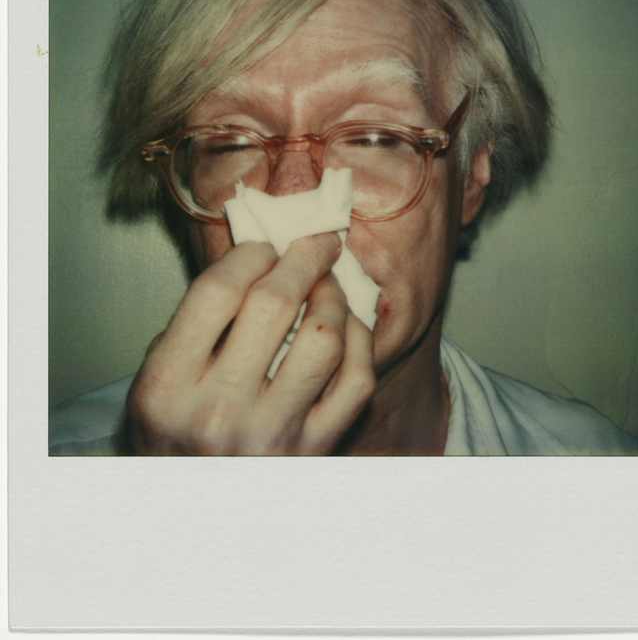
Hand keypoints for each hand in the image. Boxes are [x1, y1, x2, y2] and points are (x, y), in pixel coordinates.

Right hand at [125, 233, 375, 454]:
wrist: (193, 515)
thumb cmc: (174, 435)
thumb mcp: (158, 382)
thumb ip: (197, 325)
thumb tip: (262, 258)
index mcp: (167, 387)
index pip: (218, 292)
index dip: (250, 252)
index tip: (266, 245)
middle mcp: (218, 411)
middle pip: (274, 304)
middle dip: (303, 256)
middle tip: (318, 241)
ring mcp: (272, 434)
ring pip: (324, 337)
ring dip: (333, 295)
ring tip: (329, 281)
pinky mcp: (315, 451)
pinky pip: (356, 380)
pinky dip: (359, 340)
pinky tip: (347, 324)